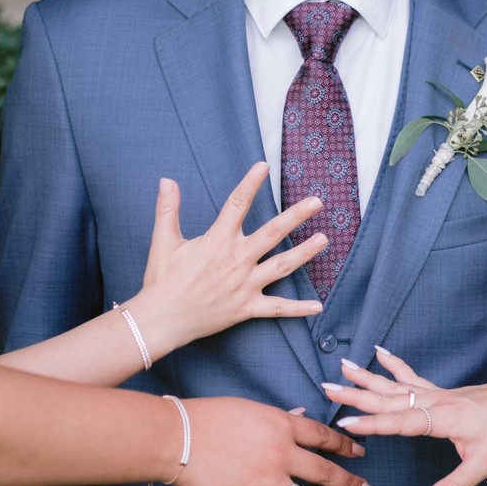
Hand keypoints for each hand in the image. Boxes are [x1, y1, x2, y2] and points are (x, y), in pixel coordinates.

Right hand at [130, 162, 327, 354]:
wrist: (163, 319)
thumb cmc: (163, 280)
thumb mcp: (163, 241)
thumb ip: (168, 209)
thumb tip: (166, 180)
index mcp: (217, 241)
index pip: (237, 205)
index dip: (250, 184)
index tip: (264, 166)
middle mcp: (236, 260)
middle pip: (272, 233)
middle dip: (296, 216)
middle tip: (317, 202)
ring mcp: (245, 285)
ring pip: (281, 266)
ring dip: (305, 253)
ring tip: (324, 239)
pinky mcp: (247, 307)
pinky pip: (277, 309)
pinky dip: (298, 309)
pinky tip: (318, 307)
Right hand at [171, 397, 373, 485]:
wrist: (179, 438)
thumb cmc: (210, 417)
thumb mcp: (250, 409)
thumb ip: (279, 417)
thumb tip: (301, 415)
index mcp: (282, 425)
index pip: (324, 437)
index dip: (345, 446)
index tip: (359, 454)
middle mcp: (282, 454)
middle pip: (327, 472)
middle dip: (351, 484)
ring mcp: (267, 481)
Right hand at [332, 348, 486, 485]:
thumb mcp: (485, 465)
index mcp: (443, 419)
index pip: (400, 422)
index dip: (372, 424)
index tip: (344, 422)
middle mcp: (435, 402)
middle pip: (389, 398)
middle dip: (357, 394)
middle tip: (328, 388)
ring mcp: (438, 394)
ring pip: (395, 385)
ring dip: (367, 377)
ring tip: (342, 367)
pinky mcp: (443, 391)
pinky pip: (411, 377)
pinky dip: (394, 365)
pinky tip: (379, 353)